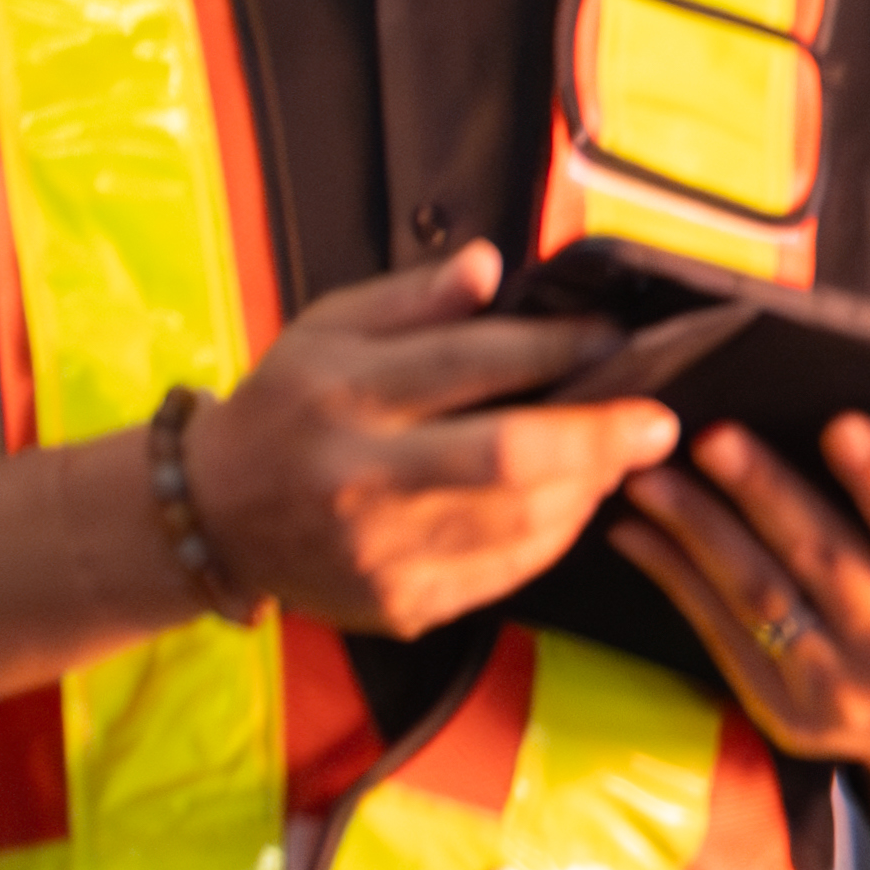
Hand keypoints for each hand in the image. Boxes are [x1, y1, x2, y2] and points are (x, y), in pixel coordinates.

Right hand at [189, 245, 678, 641]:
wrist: (213, 517)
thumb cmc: (286, 408)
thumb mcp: (328, 329)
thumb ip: (411, 298)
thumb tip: (488, 266)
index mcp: (342, 393)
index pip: (469, 364)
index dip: (555, 349)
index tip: (613, 340)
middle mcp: (358, 477)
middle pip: (506, 457)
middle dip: (598, 435)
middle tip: (656, 420)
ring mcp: (377, 551)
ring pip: (517, 523)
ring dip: (586, 488)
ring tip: (618, 456)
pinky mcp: (396, 603)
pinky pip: (502, 573)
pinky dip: (550, 536)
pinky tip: (570, 503)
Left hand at [612, 410, 869, 800]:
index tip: (838, 426)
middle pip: (824, 561)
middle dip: (763, 493)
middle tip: (714, 437)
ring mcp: (840, 691)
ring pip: (760, 597)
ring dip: (699, 532)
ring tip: (654, 479)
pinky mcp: (788, 712)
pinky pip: (722, 637)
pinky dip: (676, 583)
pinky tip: (641, 535)